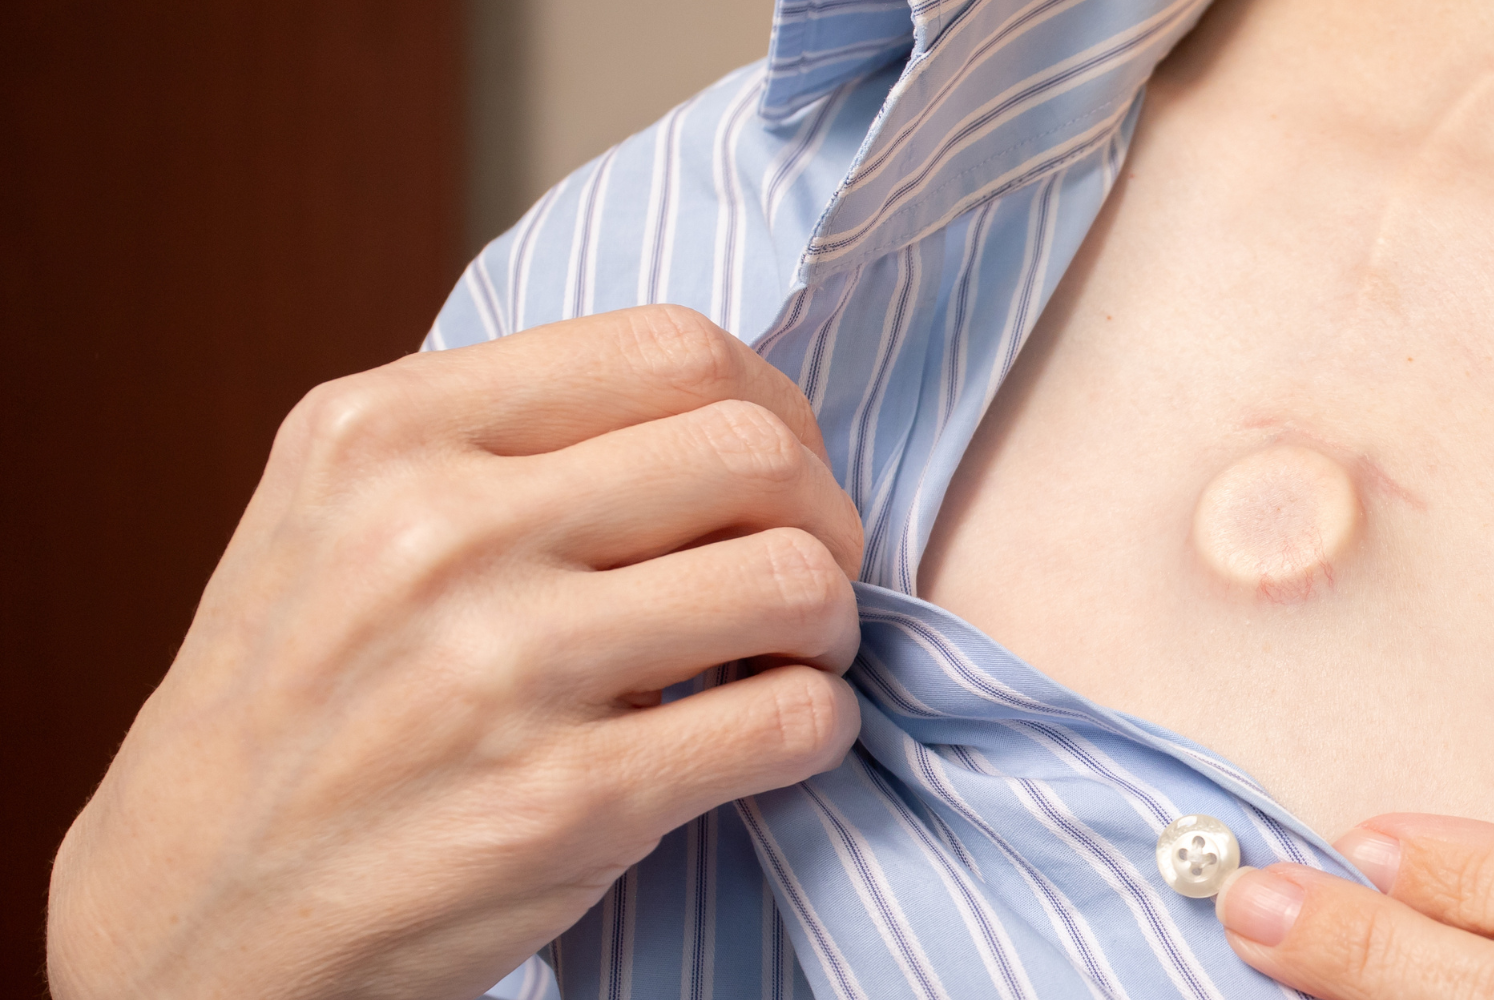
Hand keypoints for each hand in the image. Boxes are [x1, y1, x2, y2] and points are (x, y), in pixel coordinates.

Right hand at [47, 306, 866, 999]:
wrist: (195, 908)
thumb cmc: (305, 701)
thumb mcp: (343, 512)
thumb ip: (502, 437)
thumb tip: (716, 396)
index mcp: (387, 433)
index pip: (674, 347)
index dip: (766, 408)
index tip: (770, 473)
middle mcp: (438, 533)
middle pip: (755, 452)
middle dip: (820, 512)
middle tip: (798, 572)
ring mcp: (501, 667)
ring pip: (795, 580)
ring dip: (829, 623)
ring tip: (789, 656)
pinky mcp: (563, 799)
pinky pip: (789, 720)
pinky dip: (818, 725)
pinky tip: (771, 734)